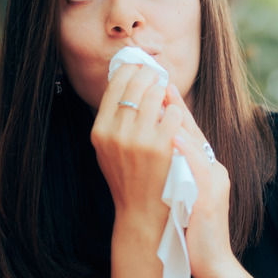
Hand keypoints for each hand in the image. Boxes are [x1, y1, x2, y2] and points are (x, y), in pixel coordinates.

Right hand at [91, 64, 182, 225]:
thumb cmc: (127, 178)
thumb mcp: (108, 148)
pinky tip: (176, 114)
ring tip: (167, 90)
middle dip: (149, 74)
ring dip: (163, 89)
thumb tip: (125, 82)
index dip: (129, 69)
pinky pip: (173, 114)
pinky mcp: (161, 147)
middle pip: (136, 85)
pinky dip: (176, 110)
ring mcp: (139, 139)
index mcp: (100, 130)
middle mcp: (116, 133)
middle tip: (157, 73)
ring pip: (155, 95)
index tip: (139, 65)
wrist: (140, 212)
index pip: (115, 85)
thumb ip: (114, 119)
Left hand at [164, 85, 239, 277]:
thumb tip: (162, 143)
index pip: (190, 131)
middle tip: (157, 80)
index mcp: (208, 167)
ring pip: (196, 143)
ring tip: (161, 97)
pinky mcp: (210, 197)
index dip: (176, 107)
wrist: (210, 261)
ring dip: (177, 118)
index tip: (161, 84)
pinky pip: (198, 168)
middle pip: (194, 130)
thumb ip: (179, 167)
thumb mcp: (187, 191)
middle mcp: (214, 169)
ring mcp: (214, 182)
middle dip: (174, 104)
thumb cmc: (193, 228)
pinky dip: (185, 150)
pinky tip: (172, 135)